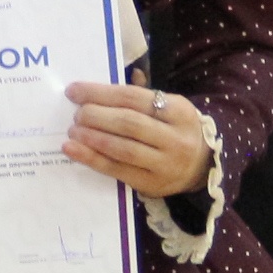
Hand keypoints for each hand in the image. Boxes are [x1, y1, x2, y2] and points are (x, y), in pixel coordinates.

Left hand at [62, 84, 210, 197]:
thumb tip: (96, 88)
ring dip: (92, 138)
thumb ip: (137, 94)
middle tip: (76, 114)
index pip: (133, 97)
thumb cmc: (175, 130)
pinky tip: (72, 149)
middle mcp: (175, 138)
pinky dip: (91, 158)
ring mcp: (164, 163)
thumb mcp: (168, 107)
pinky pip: (116, 169)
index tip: (74, 91)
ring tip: (73, 131)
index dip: (100, 93)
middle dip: (96, 116)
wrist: (201, 167)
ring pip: (122, 148)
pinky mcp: (151, 184)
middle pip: (128, 123)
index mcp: (179, 111)